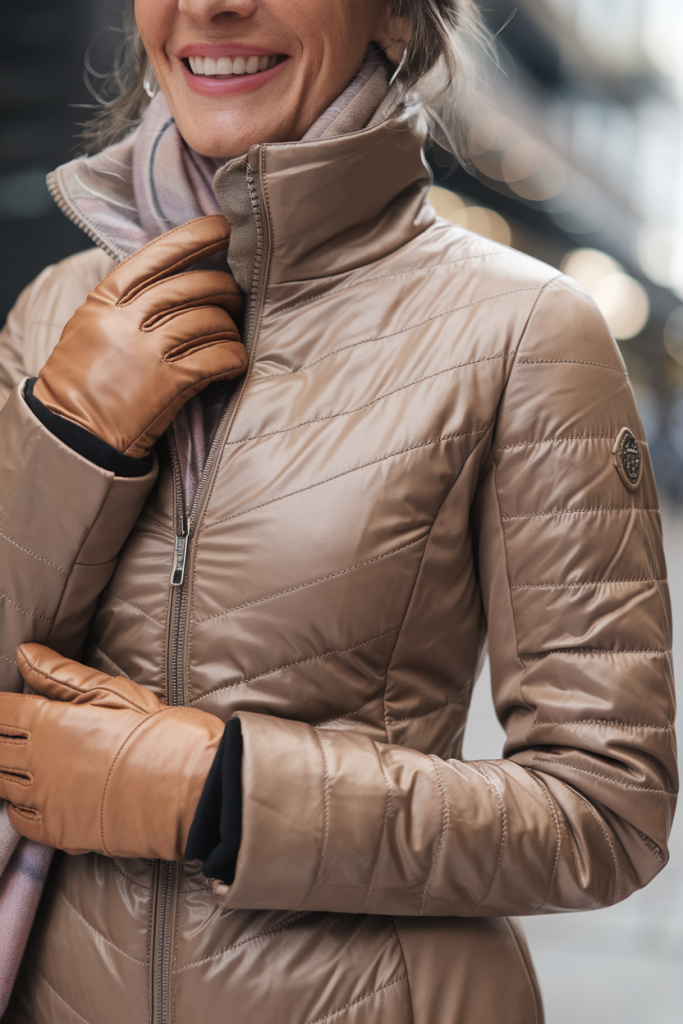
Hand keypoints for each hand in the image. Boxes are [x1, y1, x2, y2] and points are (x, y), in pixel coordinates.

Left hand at [0, 645, 223, 858]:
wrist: (193, 790)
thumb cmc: (160, 735)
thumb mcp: (115, 693)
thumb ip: (63, 675)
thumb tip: (25, 653)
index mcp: (48, 723)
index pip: (0, 712)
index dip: (1, 706)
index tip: (9, 706)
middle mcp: (37, 763)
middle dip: (1, 737)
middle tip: (20, 731)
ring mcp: (44, 801)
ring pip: (1, 784)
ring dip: (8, 770)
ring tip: (29, 759)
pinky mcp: (58, 833)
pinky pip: (19, 820)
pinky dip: (19, 806)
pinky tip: (36, 795)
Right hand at [32, 215, 246, 458]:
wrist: (72, 436)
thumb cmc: (82, 384)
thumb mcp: (90, 329)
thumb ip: (125, 304)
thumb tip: (172, 280)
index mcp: (105, 300)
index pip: (158, 254)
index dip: (197, 237)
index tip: (224, 228)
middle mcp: (126, 320)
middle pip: (193, 286)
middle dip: (225, 290)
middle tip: (237, 298)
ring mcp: (147, 351)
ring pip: (209, 321)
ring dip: (230, 329)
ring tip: (231, 338)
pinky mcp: (168, 382)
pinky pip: (216, 357)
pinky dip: (233, 358)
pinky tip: (233, 363)